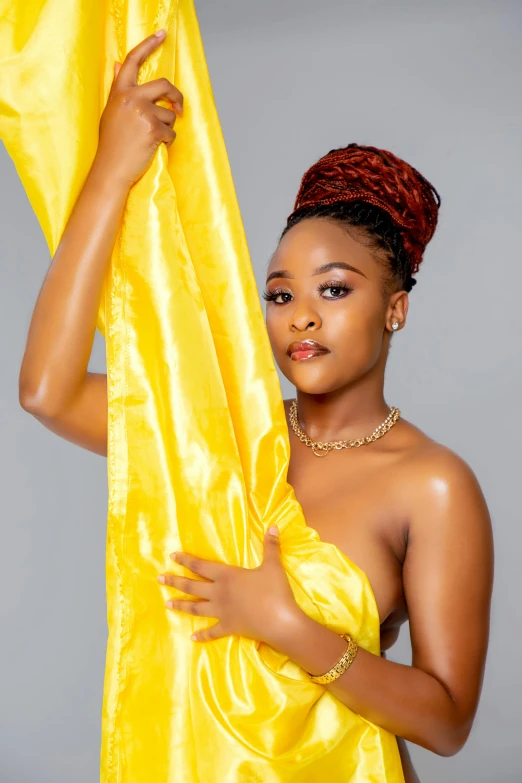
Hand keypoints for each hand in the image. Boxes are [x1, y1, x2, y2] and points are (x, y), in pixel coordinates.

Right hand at [95, 29, 183, 187]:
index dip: (149, 44)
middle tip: (179, 107)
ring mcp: (143, 113)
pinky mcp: (154, 129)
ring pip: (170, 114)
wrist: (111, 169)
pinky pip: (172, 132)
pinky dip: (167, 142)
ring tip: (150, 139)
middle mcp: (131, 98)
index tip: (162, 34)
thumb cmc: (111, 143)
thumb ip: (118, 88)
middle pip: (164, 84)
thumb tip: (117, 65)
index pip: (133, 60)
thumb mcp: (111, 111)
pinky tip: (152, 147)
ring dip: (167, 128)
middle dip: (176, 96)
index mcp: (119, 91)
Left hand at [157, 526, 302, 645]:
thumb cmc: (275, 591)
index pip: (200, 566)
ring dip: (181, 605)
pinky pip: (212, 631)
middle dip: (174, 582)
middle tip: (159, 579)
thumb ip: (270, 545)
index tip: (172, 557)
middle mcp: (219, 593)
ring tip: (167, 603)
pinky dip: (202, 634)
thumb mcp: (273, 565)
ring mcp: (221, 612)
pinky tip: (193, 636)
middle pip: (192, 586)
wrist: (280, 621)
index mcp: (226, 576)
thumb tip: (273, 525)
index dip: (186, 560)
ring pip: (196, 608)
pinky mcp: (229, 627)